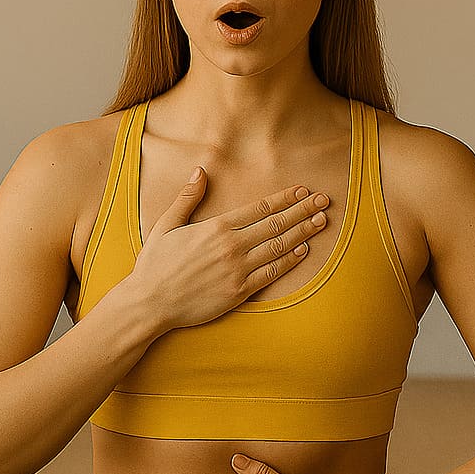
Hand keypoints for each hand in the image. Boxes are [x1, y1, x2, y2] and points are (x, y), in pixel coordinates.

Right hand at [125, 169, 330, 330]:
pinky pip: (271, 274)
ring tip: (321, 221)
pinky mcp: (238, 292)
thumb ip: (187, 197)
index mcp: (216, 227)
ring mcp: (237, 270)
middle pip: (276, 224)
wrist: (149, 303)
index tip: (302, 191)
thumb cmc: (155, 264)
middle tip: (324, 201)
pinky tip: (303, 250)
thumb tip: (200, 171)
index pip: (259, 208)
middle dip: (303, 210)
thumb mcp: (166, 225)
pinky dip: (289, 260)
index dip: (284, 198)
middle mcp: (231, 246)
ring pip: (279, 246)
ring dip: (303, 232)